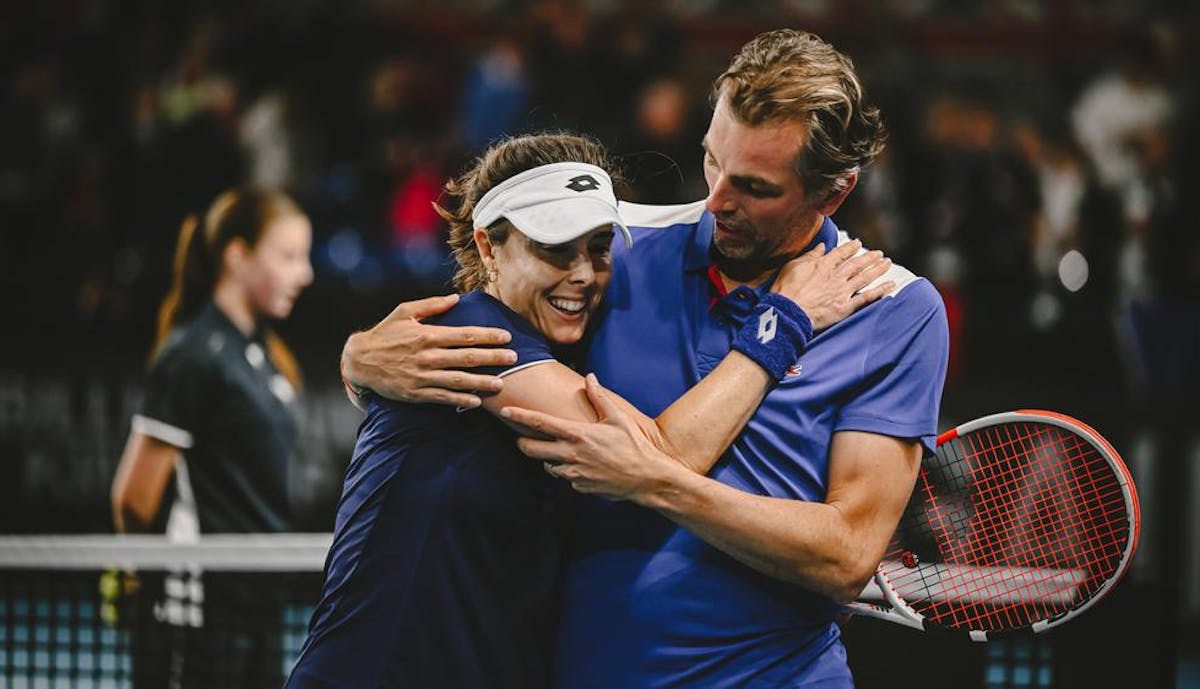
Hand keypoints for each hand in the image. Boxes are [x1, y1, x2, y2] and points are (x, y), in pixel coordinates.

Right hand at [341, 294, 516, 407]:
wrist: (360, 360)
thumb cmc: (385, 333)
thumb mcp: (404, 312)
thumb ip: (432, 305)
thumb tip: (456, 298)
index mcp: (428, 335)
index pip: (465, 335)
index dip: (488, 336)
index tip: (506, 336)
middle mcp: (428, 356)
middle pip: (467, 358)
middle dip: (493, 358)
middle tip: (514, 358)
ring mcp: (422, 376)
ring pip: (459, 380)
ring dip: (482, 382)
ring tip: (501, 384)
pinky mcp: (416, 393)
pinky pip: (443, 398)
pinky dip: (461, 400)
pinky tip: (477, 401)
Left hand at [502, 374, 685, 500]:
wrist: (646, 477)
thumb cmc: (634, 445)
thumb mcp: (618, 417)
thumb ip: (599, 397)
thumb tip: (590, 377)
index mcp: (578, 434)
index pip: (540, 423)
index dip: (520, 416)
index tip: (505, 410)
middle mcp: (571, 454)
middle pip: (531, 449)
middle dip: (523, 443)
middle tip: (523, 438)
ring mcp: (574, 473)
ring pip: (547, 465)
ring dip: (548, 458)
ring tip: (560, 450)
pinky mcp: (579, 486)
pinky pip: (565, 477)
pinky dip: (567, 470)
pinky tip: (581, 464)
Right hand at [772, 240, 894, 329]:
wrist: (788, 311)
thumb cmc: (786, 289)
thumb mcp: (793, 266)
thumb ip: (811, 255)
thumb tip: (823, 246)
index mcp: (823, 265)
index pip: (841, 253)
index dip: (851, 247)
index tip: (859, 243)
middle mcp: (836, 276)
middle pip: (856, 264)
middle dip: (869, 257)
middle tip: (879, 253)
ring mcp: (842, 291)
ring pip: (864, 277)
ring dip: (877, 269)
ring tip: (887, 263)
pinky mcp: (845, 307)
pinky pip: (866, 298)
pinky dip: (880, 291)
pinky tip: (891, 285)